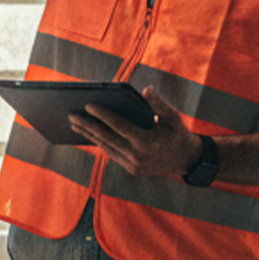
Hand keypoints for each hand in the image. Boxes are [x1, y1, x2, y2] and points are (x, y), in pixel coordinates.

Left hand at [70, 86, 202, 176]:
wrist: (187, 160)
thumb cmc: (178, 132)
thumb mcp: (172, 116)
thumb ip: (158, 103)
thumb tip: (145, 89)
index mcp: (146, 141)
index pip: (118, 126)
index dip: (102, 115)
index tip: (88, 104)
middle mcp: (137, 156)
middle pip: (106, 138)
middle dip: (87, 126)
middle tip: (71, 115)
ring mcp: (133, 165)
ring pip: (106, 148)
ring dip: (89, 136)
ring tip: (74, 124)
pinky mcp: (132, 169)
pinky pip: (111, 155)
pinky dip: (99, 144)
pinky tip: (89, 134)